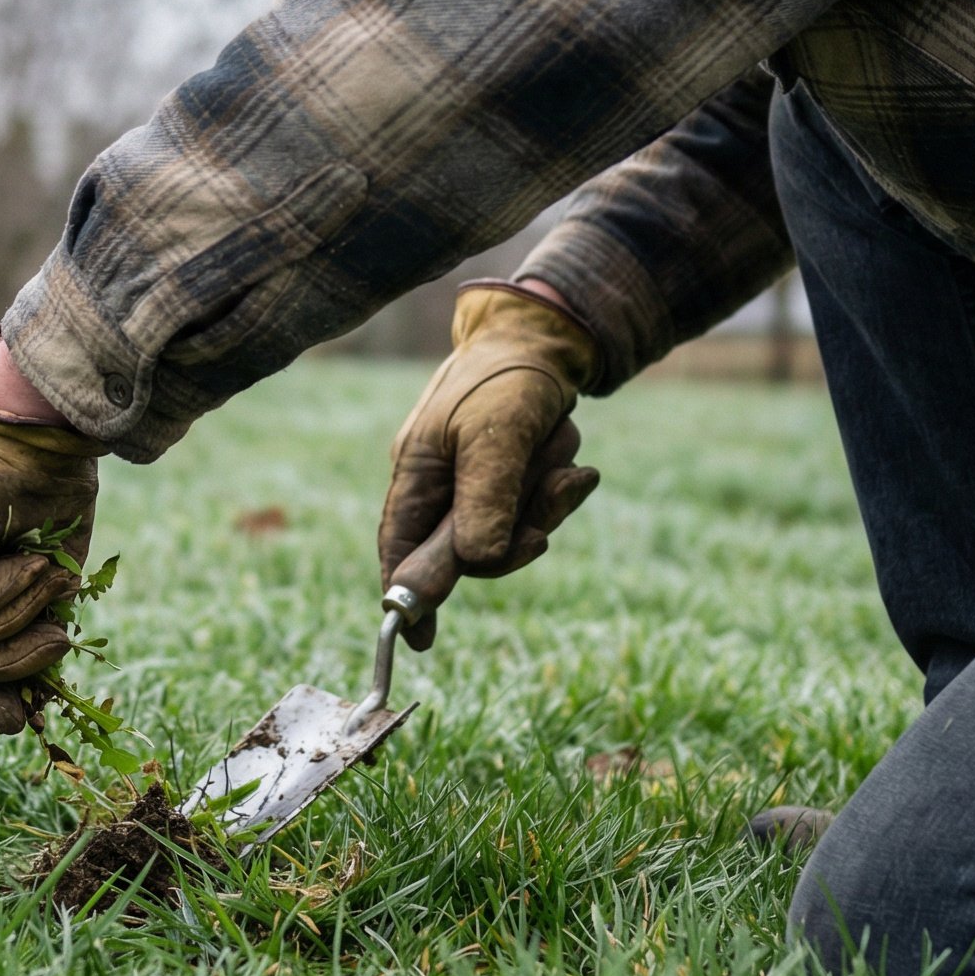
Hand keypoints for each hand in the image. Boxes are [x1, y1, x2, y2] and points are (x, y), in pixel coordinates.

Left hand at [0, 324, 105, 733]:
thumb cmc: (50, 474)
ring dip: (12, 620)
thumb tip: (36, 687)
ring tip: (55, 585)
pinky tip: (35, 566)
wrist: (43, 412)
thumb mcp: (45, 564)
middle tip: (56, 650)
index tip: (18, 720)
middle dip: (1, 664)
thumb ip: (29, 616)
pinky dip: (0, 595)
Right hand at [379, 282, 602, 647]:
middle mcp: (441, 478)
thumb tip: (476, 562)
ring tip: (564, 463)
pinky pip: (535, 504)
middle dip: (514, 532)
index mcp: (418, 469)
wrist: (551, 332)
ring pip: (511, 525)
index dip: (405, 593)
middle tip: (544, 518)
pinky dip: (558, 486)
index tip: (416, 642)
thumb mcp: (495, 438)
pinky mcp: (510, 469)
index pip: (399, 545)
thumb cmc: (510, 376)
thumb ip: (484, 501)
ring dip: (544, 500)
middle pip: (468, 545)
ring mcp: (476, 475)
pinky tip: (575, 468)